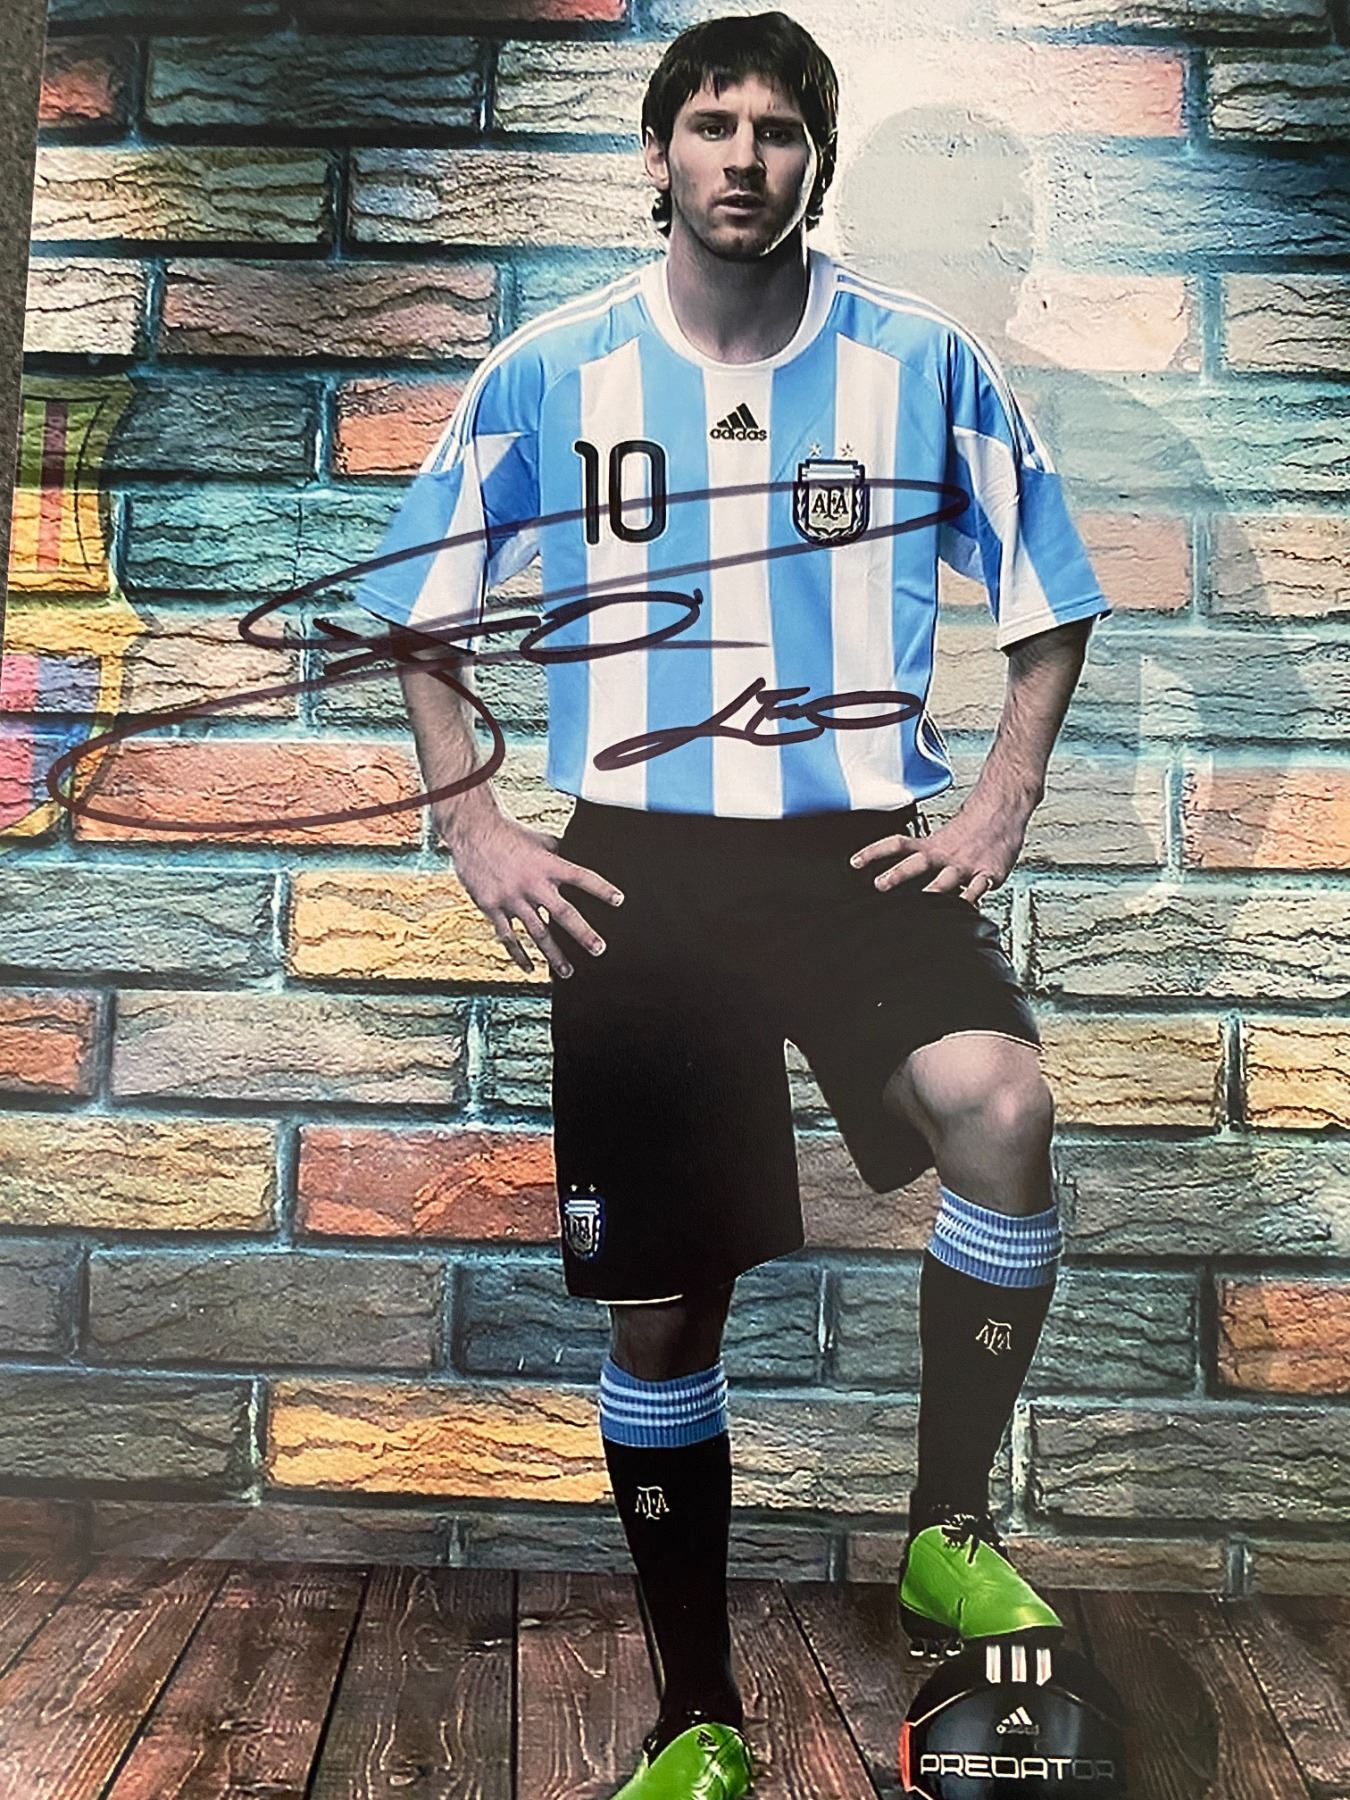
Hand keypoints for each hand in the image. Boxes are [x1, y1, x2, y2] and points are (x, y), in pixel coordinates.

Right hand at [447, 812, 622, 977]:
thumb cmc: (507, 833)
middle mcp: (532, 883)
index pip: (581, 877)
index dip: (601, 888)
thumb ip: (557, 852)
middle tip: (599, 949)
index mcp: (547, 864)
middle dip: (583, 933)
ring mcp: (512, 898)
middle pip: (563, 913)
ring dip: (554, 954)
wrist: (472, 832)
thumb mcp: (538, 839)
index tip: (619, 901)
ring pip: (537, 932)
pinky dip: (519, 954)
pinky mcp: (492, 906)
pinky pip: (508, 936)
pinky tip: (529, 968)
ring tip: (567, 971)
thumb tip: (575, 853)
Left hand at [849, 801, 1028, 904]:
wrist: (1002, 809)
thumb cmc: (972, 830)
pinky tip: (963, 910)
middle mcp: (945, 855)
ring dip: (933, 893)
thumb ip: (925, 859)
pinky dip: (969, 900)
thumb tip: (899, 876)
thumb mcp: (943, 840)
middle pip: (916, 863)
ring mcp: (966, 865)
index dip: (873, 853)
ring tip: (922, 904)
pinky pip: (977, 889)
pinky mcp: (987, 874)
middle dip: (897, 875)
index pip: (897, 845)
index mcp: (931, 846)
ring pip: (946, 880)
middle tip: (880, 885)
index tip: (854, 863)